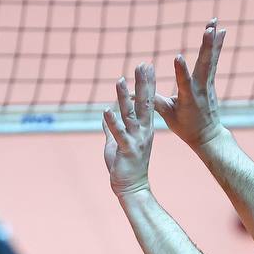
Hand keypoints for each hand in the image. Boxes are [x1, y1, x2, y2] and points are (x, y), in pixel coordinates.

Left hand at [103, 64, 157, 196]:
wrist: (132, 188)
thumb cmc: (126, 166)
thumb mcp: (116, 143)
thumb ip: (112, 128)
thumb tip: (106, 115)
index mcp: (143, 128)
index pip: (146, 101)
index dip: (146, 84)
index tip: (147, 66)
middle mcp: (143, 131)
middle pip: (143, 103)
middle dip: (143, 83)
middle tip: (144, 64)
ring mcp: (136, 140)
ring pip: (130, 115)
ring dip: (124, 97)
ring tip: (120, 80)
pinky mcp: (127, 150)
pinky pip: (119, 134)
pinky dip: (112, 122)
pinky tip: (106, 110)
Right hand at [155, 19, 227, 149]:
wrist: (208, 135)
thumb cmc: (185, 127)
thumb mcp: (167, 116)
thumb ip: (151, 102)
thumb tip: (129, 94)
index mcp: (188, 99)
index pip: (184, 83)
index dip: (181, 71)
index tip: (178, 57)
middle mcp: (200, 89)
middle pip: (204, 65)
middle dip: (206, 47)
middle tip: (209, 29)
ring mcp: (207, 83)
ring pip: (210, 59)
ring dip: (212, 40)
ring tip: (214, 22)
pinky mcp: (210, 80)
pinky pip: (214, 60)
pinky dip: (217, 45)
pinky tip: (220, 31)